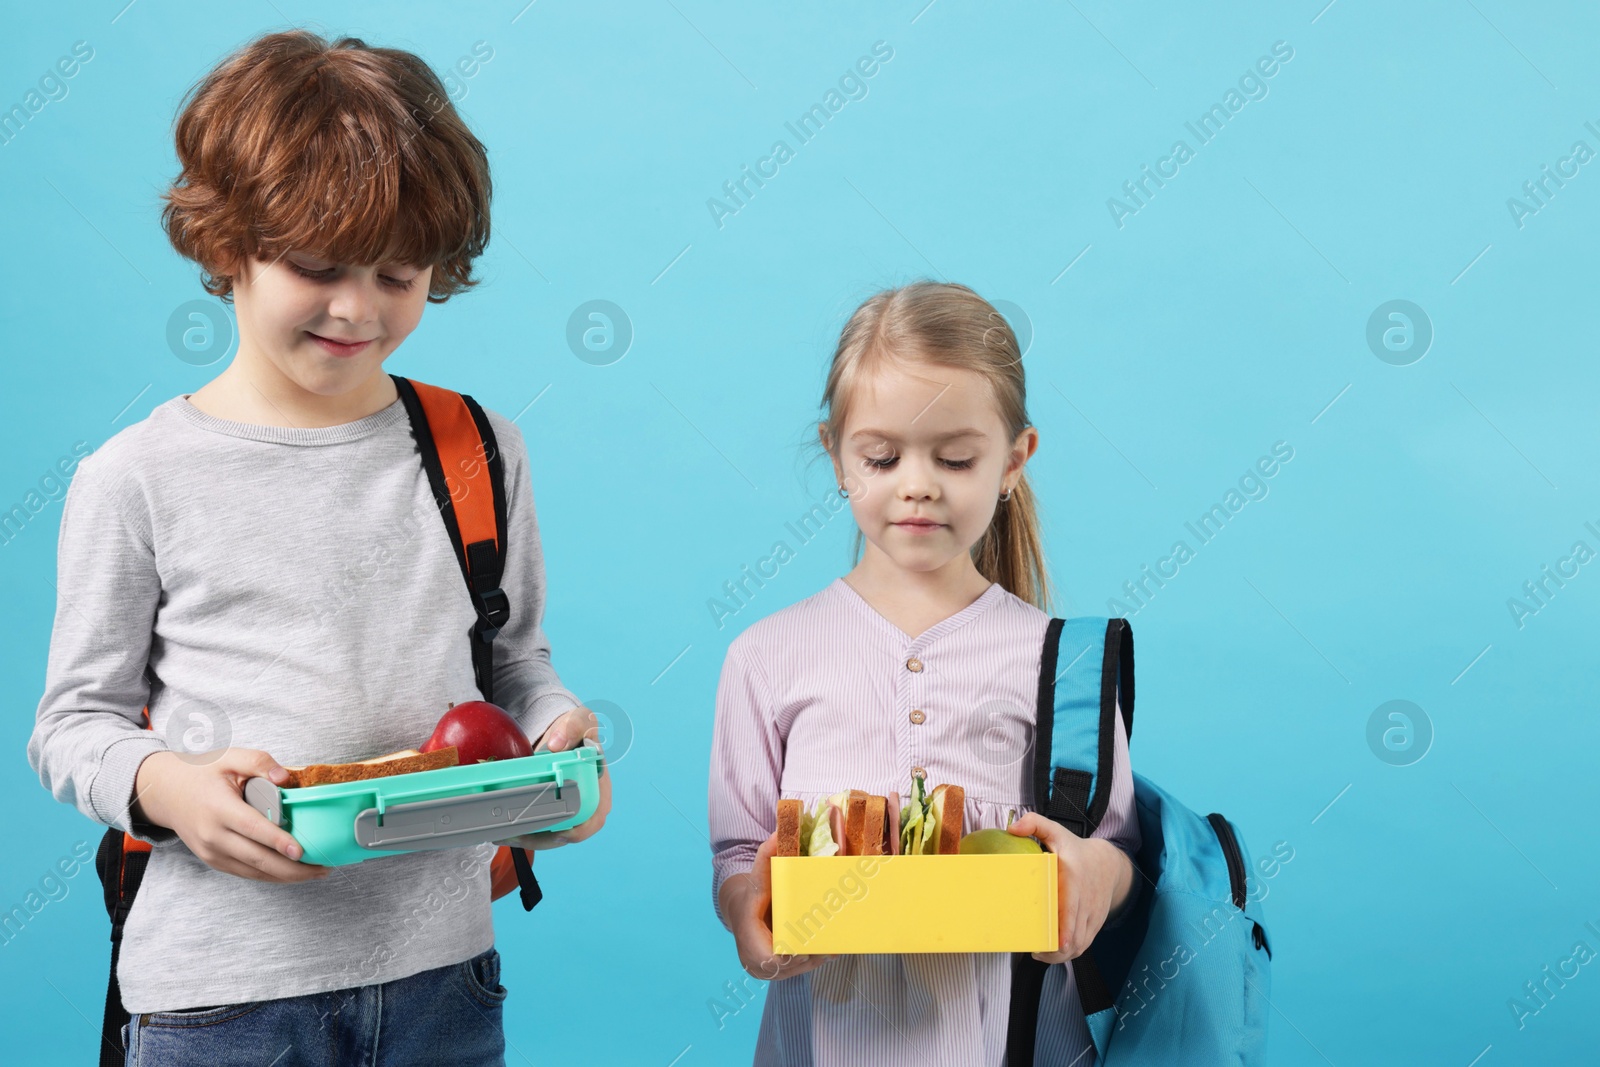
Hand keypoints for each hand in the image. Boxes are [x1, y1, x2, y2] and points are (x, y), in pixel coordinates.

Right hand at [131, 749, 331, 883]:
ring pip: (254, 871)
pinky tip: (293, 872)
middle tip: (322, 868)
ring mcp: (212, 852)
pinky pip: (246, 873)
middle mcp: (213, 836)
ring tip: (316, 872)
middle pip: (257, 858)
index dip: (278, 842)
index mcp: (218, 808)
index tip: (301, 851)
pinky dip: (270, 875)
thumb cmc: (201, 772)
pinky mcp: (214, 861)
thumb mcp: (229, 757)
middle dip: (292, 868)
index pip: (252, 828)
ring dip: (286, 876)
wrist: (165, 792)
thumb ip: (260, 762)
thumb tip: (285, 777)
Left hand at [493, 706, 610, 849]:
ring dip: (526, 838)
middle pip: (565, 835)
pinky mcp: (550, 811)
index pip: (592, 820)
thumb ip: (574, 726)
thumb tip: (557, 744)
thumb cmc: (576, 729)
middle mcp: (585, 806)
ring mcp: (567, 811)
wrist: (560, 732)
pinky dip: (521, 832)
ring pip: (548, 836)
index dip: (577, 831)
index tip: (556, 832)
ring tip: (502, 834)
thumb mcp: (580, 720)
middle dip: (540, 839)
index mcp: (599, 789)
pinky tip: (503, 830)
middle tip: (515, 834)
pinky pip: (538, 829)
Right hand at [719, 833, 837, 981]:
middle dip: (812, 956)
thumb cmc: (752, 893)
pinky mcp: (775, 973)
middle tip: (832, 944)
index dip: (791, 956)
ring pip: (797, 971)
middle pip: (790, 967)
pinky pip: (798, 971)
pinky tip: (830, 950)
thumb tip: (778, 834)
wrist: (740, 911)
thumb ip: (765, 856)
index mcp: (749, 937)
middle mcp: (755, 961)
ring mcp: (764, 971)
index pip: (771, 959)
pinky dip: (814, 961)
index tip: (808, 946)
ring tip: (835, 946)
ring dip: (816, 959)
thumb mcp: (757, 874)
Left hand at [1007, 813, 1132, 963]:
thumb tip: (1012, 828)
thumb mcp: (1056, 831)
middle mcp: (1086, 901)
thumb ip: (1035, 824)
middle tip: (1035, 951)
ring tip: (1041, 954)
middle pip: (1075, 937)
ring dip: (1061, 956)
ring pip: (1080, 946)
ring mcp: (1092, 916)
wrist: (1109, 864)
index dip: (1065, 931)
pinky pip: (1084, 945)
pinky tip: (1053, 953)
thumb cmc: (1076, 849)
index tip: (1054, 944)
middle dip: (1056, 952)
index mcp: (1074, 880)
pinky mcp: (1095, 925)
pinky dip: (1069, 954)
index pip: (1072, 910)